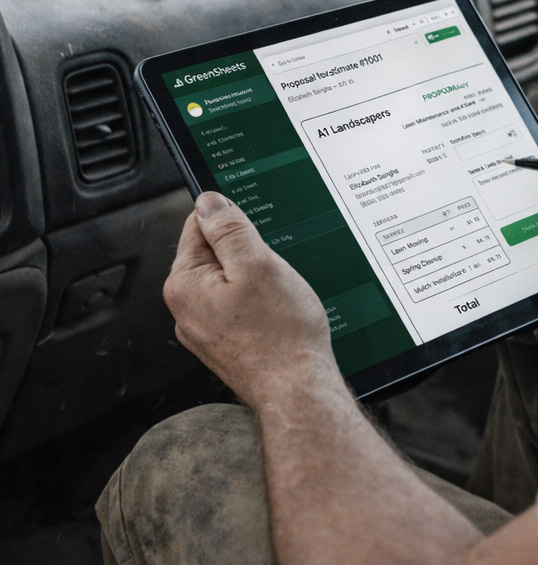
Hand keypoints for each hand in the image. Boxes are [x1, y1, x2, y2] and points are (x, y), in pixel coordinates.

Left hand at [163, 192, 339, 408]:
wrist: (297, 390)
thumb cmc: (281, 333)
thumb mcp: (258, 264)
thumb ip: (230, 229)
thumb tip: (209, 201)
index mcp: (184, 284)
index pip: (198, 226)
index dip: (233, 221)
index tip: (257, 230)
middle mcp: (186, 309)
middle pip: (215, 254)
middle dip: (248, 253)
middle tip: (273, 269)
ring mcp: (204, 330)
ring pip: (231, 281)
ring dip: (257, 279)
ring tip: (279, 296)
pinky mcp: (226, 344)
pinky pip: (240, 307)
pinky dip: (260, 303)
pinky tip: (278, 314)